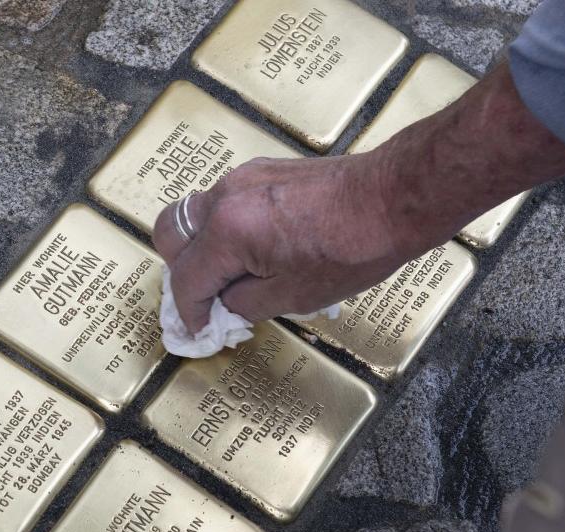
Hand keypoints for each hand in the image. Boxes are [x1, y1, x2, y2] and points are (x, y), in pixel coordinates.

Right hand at [153, 62, 564, 334]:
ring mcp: (242, 178)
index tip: (198, 328)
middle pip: (171, 234)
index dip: (189, 312)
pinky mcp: (262, 171)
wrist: (393, 198)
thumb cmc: (354, 247)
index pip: (186, 280)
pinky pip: (225, 201)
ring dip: (203, 247)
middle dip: (181, 271)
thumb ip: (245, 303)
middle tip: (205, 298)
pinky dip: (226, 227)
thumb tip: (225, 305)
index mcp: (227, 232)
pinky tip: (257, 249)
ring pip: (196, 215)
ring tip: (234, 275)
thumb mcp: (294, 296)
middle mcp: (225, 198)